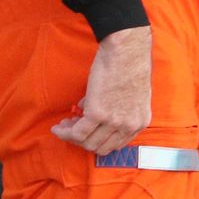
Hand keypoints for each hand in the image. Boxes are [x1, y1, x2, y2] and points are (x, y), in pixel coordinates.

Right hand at [51, 25, 152, 155]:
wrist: (126, 51)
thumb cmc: (128, 66)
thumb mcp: (129, 95)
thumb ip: (116, 109)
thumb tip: (89, 113)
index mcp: (140, 121)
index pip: (116, 144)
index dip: (98, 140)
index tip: (86, 133)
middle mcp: (129, 125)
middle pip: (101, 147)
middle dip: (83, 141)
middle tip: (71, 129)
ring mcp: (113, 121)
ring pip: (87, 142)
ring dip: (71, 136)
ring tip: (63, 125)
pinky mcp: (97, 114)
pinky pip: (76, 133)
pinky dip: (64, 133)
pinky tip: (57, 127)